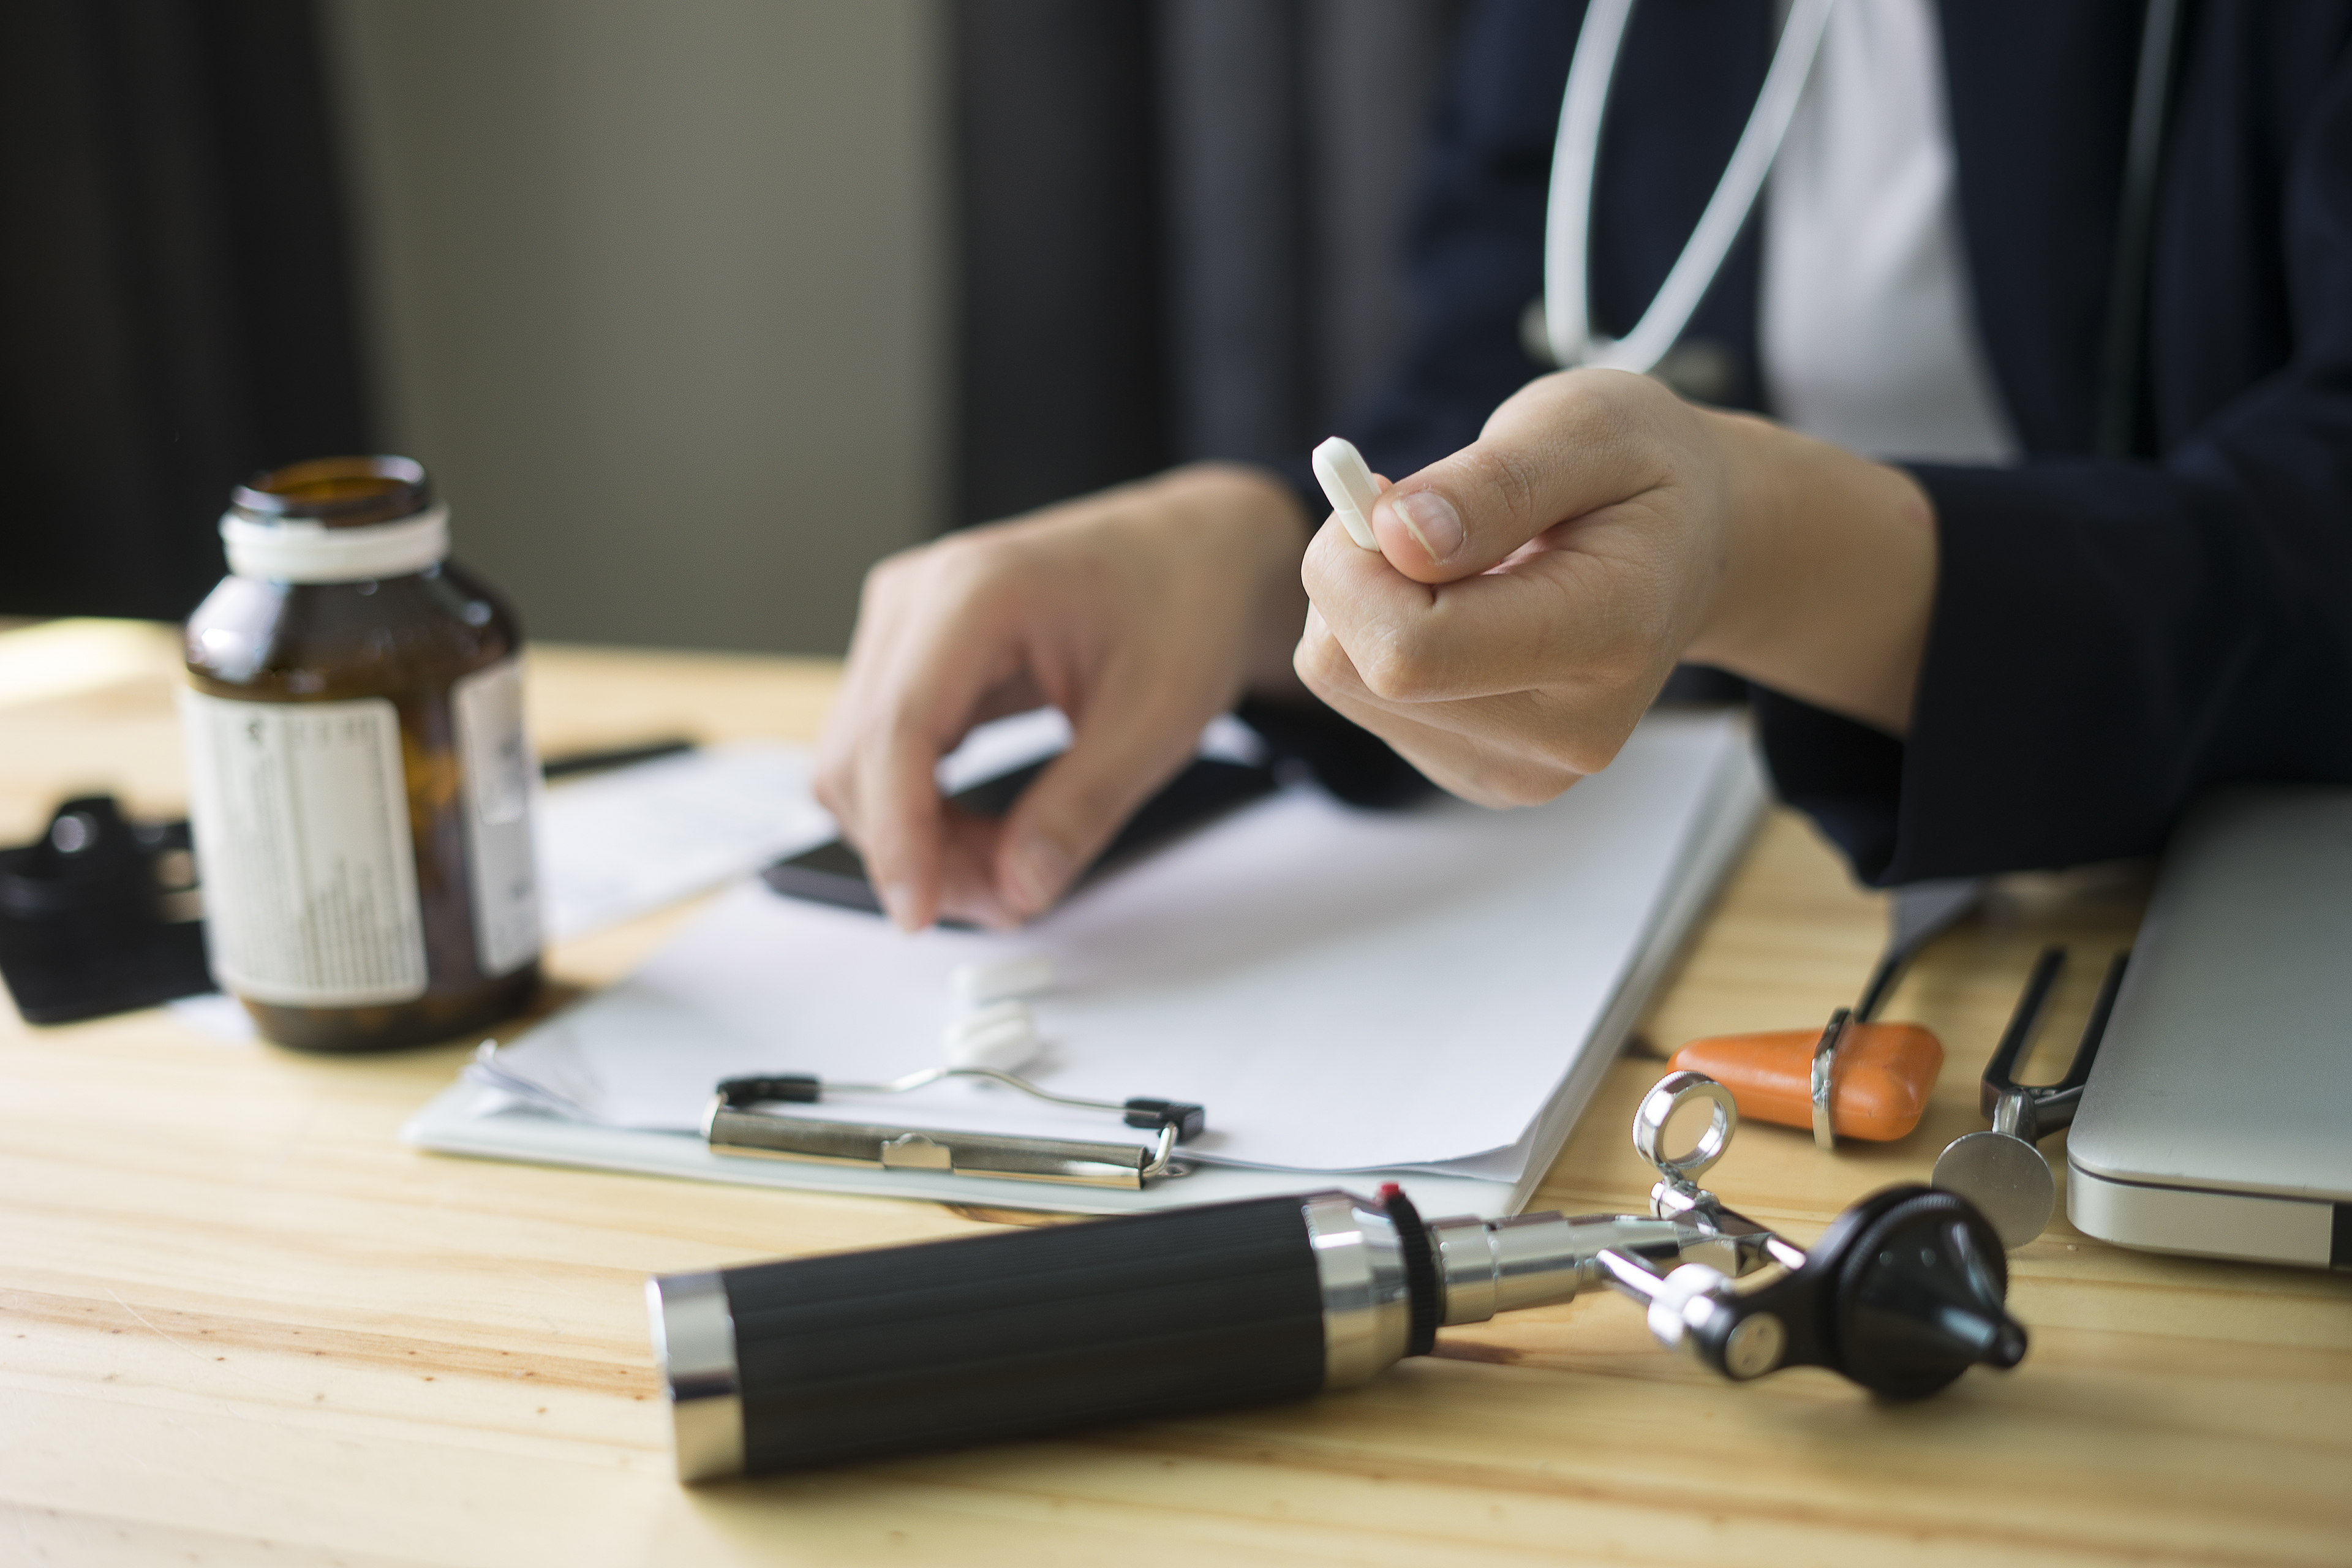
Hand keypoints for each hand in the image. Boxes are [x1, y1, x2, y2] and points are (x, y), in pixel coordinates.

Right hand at [816, 463, 1309, 929]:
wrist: (1194, 552)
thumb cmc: (1183, 604)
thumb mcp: (1156, 719)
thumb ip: (1082, 809)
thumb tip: (1019, 889)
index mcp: (974, 592)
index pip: (897, 730)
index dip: (898, 834)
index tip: (919, 913)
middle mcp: (915, 599)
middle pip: (857, 757)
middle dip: (916, 850)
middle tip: (1008, 902)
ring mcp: (904, 626)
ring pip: (858, 765)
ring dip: (918, 838)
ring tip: (1010, 872)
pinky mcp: (912, 657)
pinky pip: (885, 754)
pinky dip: (924, 812)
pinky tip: (988, 840)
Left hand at [1294, 368, 1935, 806]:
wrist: (1695, 550)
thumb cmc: (1641, 474)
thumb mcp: (1587, 425)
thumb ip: (1496, 481)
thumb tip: (1396, 535)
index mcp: (1610, 635)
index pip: (1412, 649)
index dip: (1353, 564)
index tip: (1381, 491)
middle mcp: (1569, 732)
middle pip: (1359, 670)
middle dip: (1350, 574)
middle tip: (1414, 512)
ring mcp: (1522, 769)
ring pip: (1344, 684)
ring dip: (1362, 603)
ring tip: (1453, 557)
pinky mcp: (1479, 775)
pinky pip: (1362, 701)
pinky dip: (1378, 637)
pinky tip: (1454, 604)